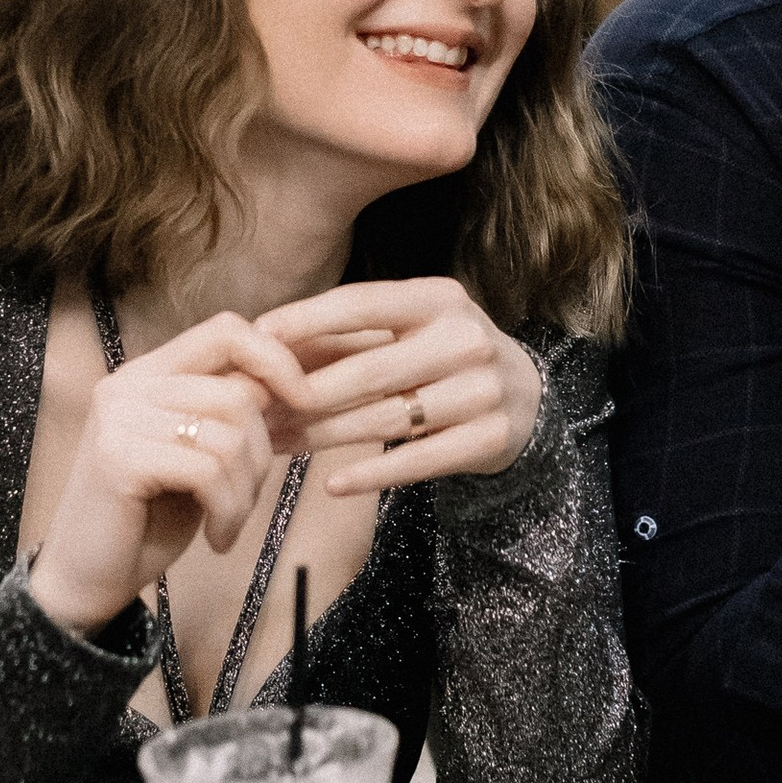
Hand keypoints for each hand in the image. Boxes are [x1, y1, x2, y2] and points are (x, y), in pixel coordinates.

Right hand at [26, 312, 312, 635]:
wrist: (87, 577)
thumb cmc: (147, 517)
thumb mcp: (195, 454)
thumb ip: (226, 414)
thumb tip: (291, 384)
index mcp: (147, 374)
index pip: (225, 331)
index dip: (276, 360)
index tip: (305, 403)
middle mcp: (128, 385)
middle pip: (236, 392)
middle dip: (261, 454)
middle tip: (246, 499)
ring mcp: (119, 418)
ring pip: (227, 435)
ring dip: (245, 493)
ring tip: (228, 523)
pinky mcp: (119, 457)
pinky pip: (207, 471)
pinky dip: (227, 512)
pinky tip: (216, 538)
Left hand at [259, 279, 543, 498]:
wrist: (525, 398)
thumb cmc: (443, 357)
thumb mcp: (409, 331)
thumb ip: (347, 337)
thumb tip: (266, 344)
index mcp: (438, 299)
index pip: (362, 304)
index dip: (307, 319)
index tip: (259, 336)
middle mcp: (464, 339)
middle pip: (368, 370)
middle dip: (303, 393)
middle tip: (255, 410)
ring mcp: (481, 390)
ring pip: (385, 418)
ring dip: (323, 435)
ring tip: (278, 445)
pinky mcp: (489, 438)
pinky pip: (418, 460)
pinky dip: (372, 473)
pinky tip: (333, 483)